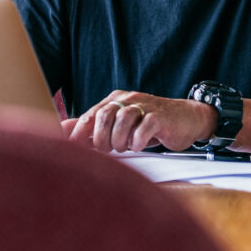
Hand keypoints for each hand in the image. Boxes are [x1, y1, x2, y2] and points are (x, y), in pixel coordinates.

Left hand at [63, 90, 217, 152]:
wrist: (186, 118)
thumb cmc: (150, 125)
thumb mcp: (119, 125)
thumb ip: (93, 126)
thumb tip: (63, 129)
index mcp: (114, 101)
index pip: (90, 114)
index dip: (80, 133)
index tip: (74, 150)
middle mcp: (127, 100)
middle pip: (104, 115)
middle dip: (102, 138)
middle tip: (108, 150)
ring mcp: (145, 106)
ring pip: (123, 119)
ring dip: (120, 140)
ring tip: (124, 148)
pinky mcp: (160, 116)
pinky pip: (145, 126)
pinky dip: (138, 140)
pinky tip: (138, 146)